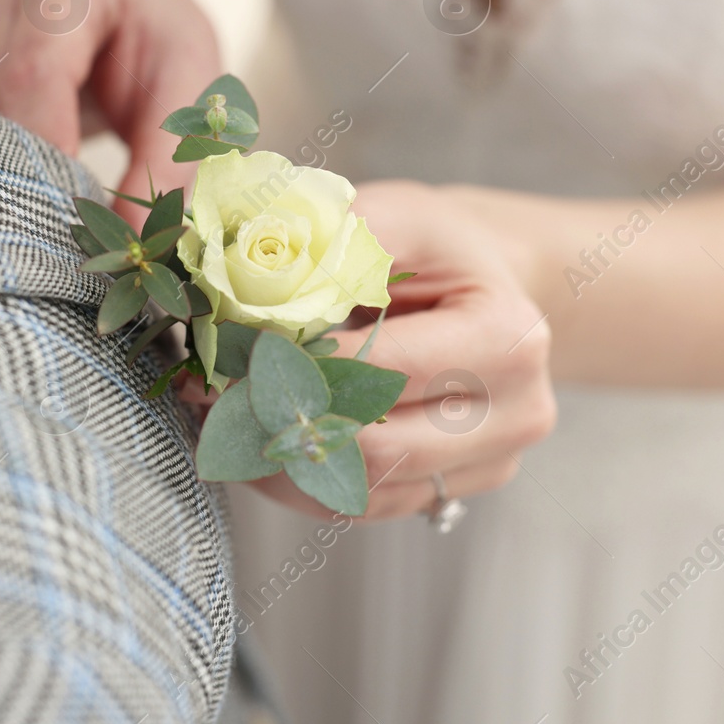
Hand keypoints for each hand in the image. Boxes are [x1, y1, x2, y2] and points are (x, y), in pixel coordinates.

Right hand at [0, 0, 221, 220]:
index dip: (45, 153)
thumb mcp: (190, 80)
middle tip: (72, 235)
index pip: (33, 77)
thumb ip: (169, 156)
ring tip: (63, 200)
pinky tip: (34, 175)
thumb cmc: (156, 31)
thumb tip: (137, 239)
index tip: (73, 219)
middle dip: (29, 178)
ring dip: (13, 174)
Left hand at [184, 180, 555, 519]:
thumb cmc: (434, 246)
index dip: (299, 361)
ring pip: (361, 491)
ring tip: (219, 411)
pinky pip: (359, 507)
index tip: (227, 345)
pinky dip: (297, 478)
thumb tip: (251, 283)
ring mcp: (488, 463)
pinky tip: (255, 438)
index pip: (386, 370)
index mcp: (509, 338)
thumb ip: (334, 245)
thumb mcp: (394, 216)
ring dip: (277, 458)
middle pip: (376, 447)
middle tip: (207, 387)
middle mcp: (516, 413)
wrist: (485, 286)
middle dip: (280, 417)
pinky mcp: (451, 493)